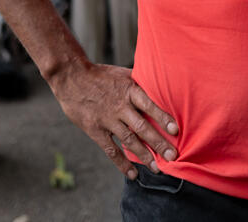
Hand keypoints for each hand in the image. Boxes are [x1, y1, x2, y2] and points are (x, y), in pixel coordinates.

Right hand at [49, 61, 177, 178]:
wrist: (72, 77)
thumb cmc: (101, 75)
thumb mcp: (123, 73)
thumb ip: (140, 82)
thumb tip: (162, 85)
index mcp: (129, 90)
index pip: (149, 105)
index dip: (162, 117)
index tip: (175, 130)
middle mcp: (120, 106)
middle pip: (142, 127)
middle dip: (158, 143)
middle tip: (172, 156)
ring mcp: (107, 119)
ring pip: (129, 140)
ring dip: (144, 155)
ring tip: (157, 168)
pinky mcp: (95, 130)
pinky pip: (111, 149)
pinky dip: (122, 163)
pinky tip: (132, 173)